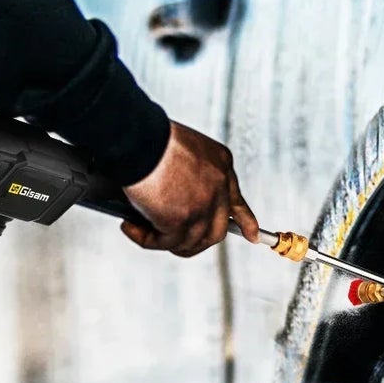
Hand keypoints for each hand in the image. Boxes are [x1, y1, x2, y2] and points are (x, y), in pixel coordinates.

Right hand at [121, 121, 257, 256]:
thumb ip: (190, 178)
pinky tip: (130, 227)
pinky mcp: (184, 220)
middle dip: (197, 242)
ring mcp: (204, 206)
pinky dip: (146, 239)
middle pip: (217, 231)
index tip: (253, 235)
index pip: (237, 201)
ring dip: (166, 241)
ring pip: (191, 242)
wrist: (138, 139)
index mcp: (221, 164)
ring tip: (142, 229)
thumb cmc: (150, 139)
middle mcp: (219, 186)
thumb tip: (175, 204)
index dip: (244, 221)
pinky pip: (166, 243)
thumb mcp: (183, 152)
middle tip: (175, 244)